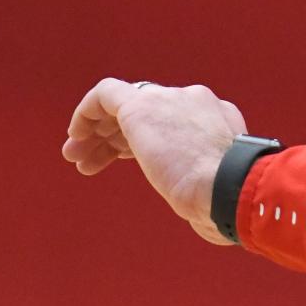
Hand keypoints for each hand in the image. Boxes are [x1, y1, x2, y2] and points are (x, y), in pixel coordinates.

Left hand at [63, 78, 247, 244]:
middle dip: (114, 135)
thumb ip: (207, 184)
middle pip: (144, 111)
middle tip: (90, 161)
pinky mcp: (142, 106)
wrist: (230, 185)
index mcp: (216, 117)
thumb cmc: (228, 200)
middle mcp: (193, 101)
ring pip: (123, 105)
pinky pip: (107, 94)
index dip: (142, 138)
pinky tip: (76, 135)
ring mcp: (169, 100)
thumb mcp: (219, 187)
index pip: (169, 119)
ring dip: (98, 131)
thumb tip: (205, 212)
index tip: (123, 158)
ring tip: (76, 157)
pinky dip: (87, 111)